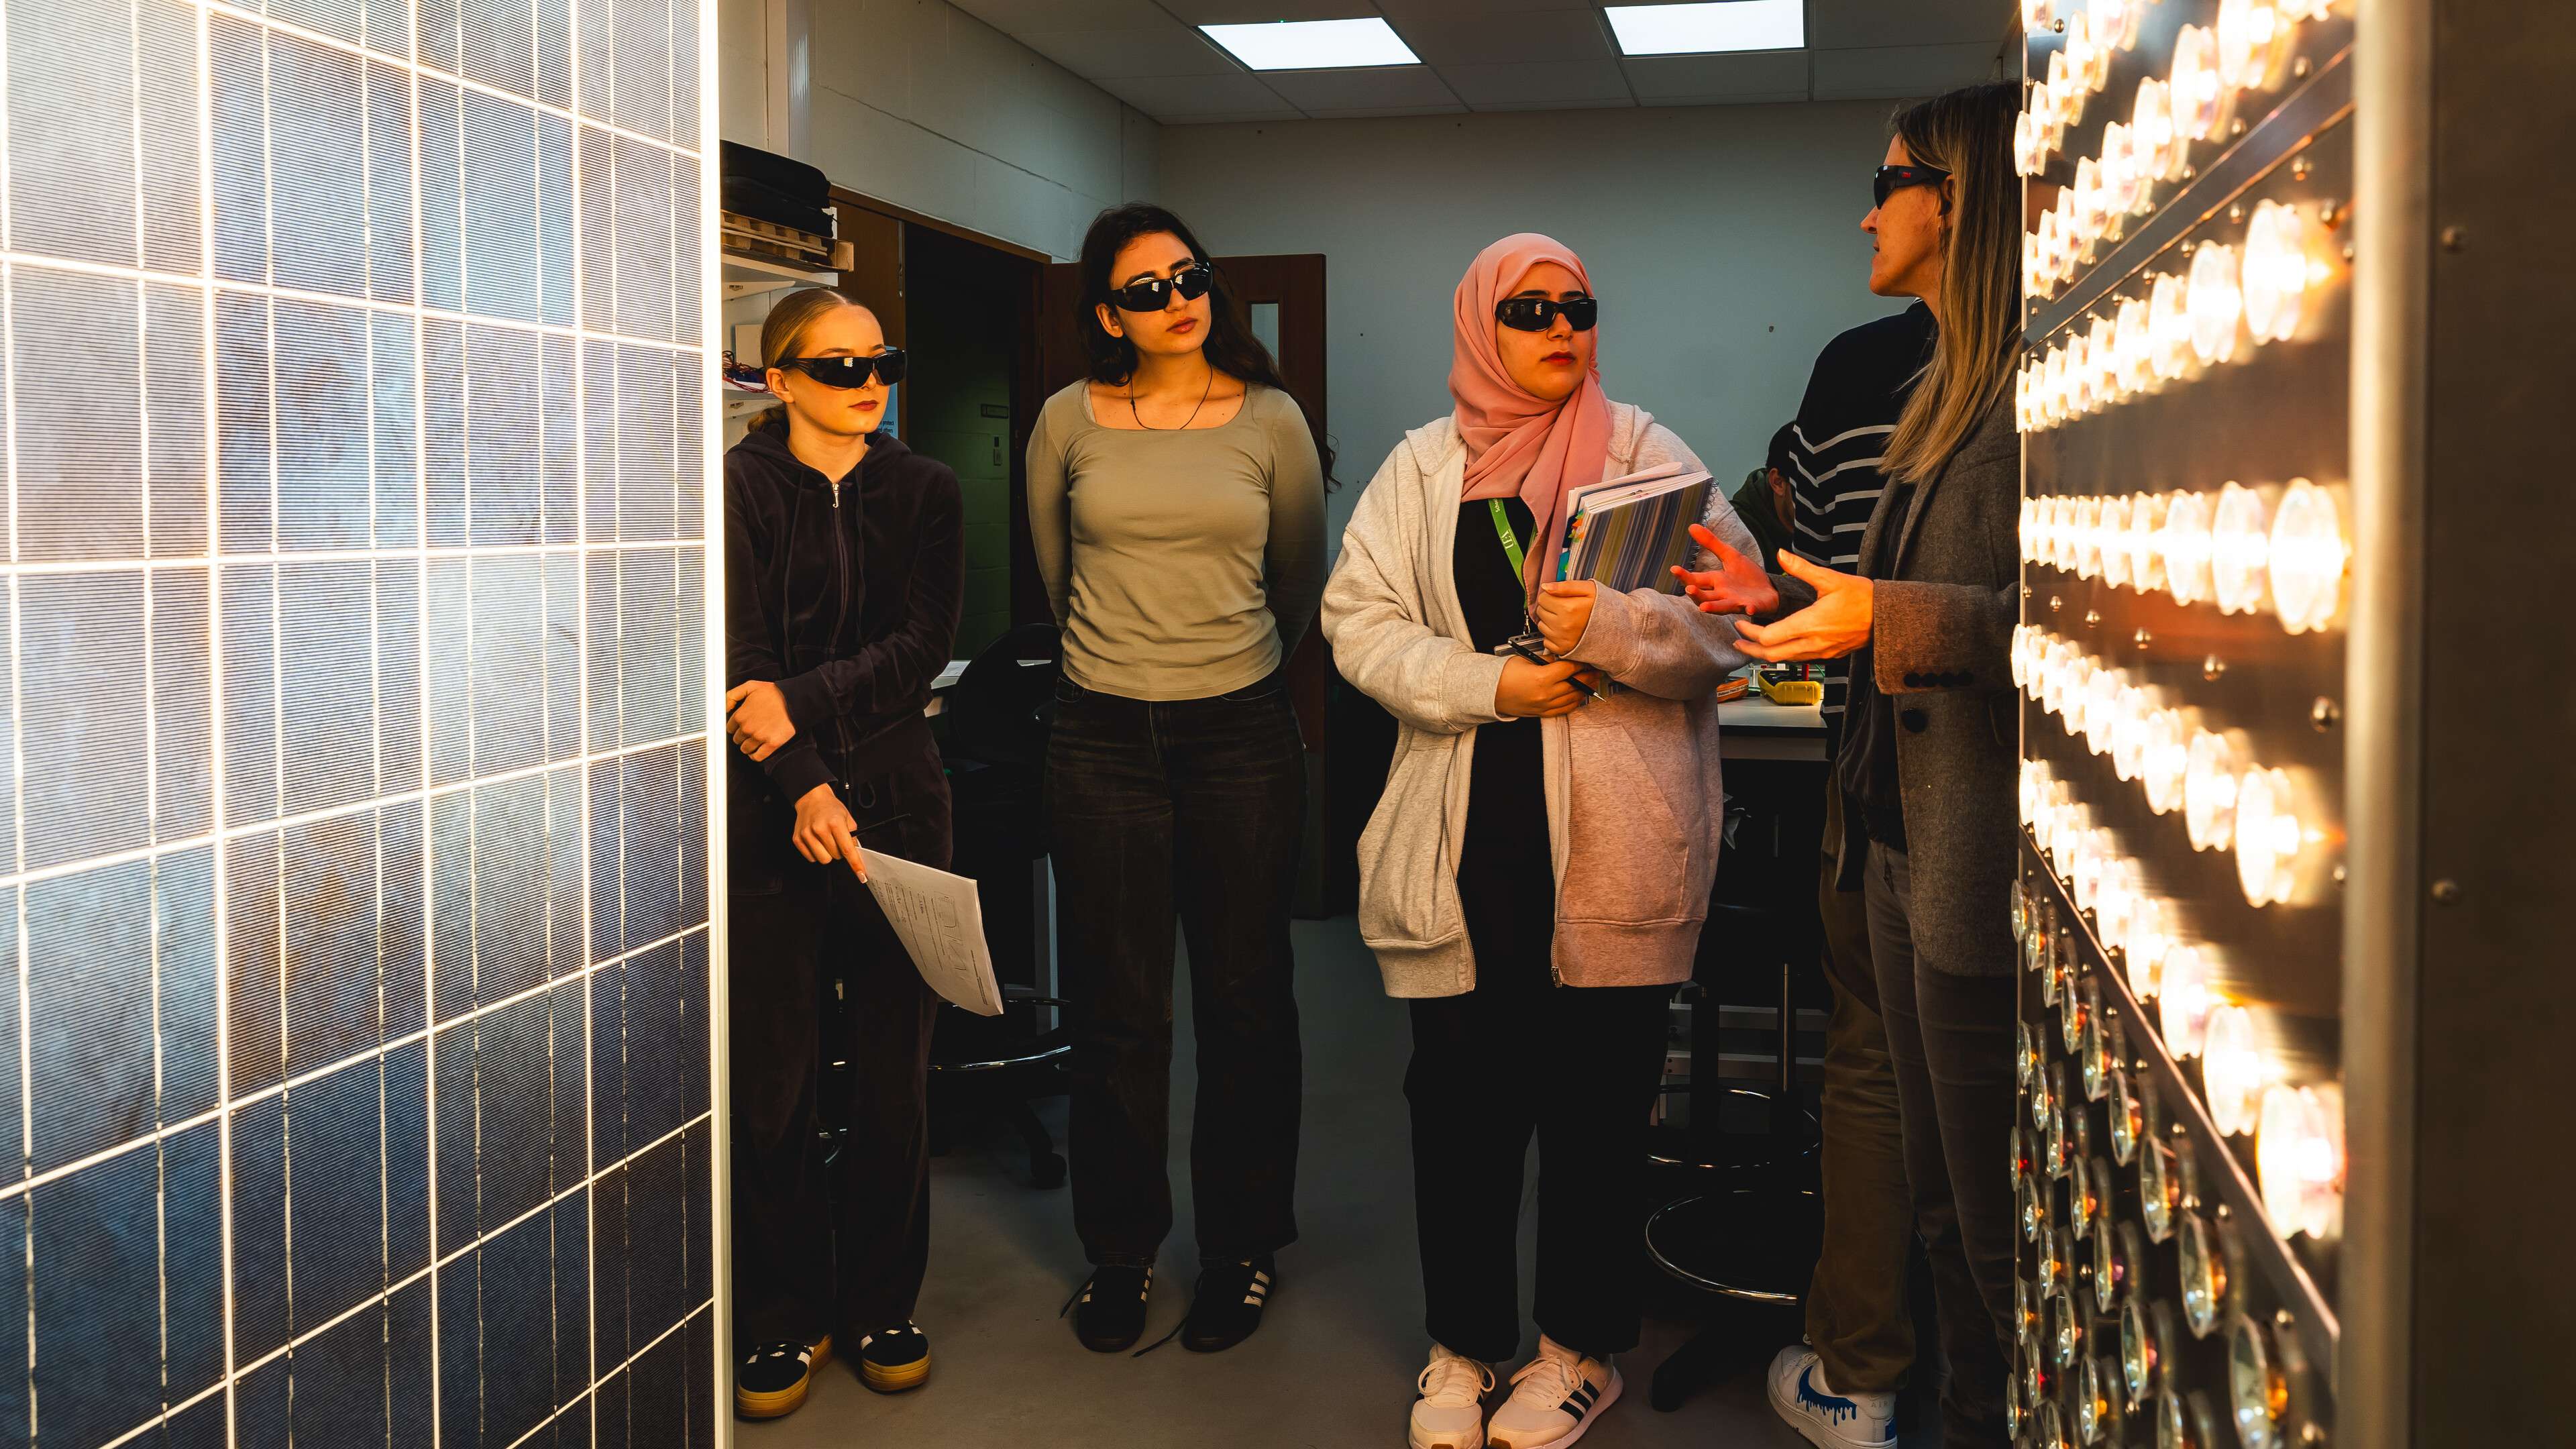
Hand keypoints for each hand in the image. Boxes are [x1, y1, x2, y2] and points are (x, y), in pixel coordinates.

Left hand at [724, 680, 794, 761]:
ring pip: (745, 749)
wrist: (795, 700)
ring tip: (755, 740)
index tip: (741, 725)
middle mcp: (748, 728)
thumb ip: (733, 695)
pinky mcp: (771, 744)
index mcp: (741, 715)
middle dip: (742, 736)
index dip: (735, 727)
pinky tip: (757, 751)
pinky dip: (755, 756)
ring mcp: (759, 737)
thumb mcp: (750, 686)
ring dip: (748, 746)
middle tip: (751, 730)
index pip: (729, 728)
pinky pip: (757, 757)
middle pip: (737, 739)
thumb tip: (724, 707)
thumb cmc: (775, 693)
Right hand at [791, 784, 867, 880]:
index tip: (861, 874)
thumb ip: (853, 836)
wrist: (812, 798)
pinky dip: (816, 853)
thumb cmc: (830, 808)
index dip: (855, 864)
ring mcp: (807, 834)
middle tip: (836, 840)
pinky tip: (817, 842)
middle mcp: (820, 829)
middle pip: (835, 856)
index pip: (847, 849)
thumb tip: (856, 853)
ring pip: (823, 859)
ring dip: (827, 854)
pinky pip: (811, 858)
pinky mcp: (798, 839)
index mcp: (835, 823)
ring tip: (826, 841)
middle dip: (839, 851)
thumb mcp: (848, 818)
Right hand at [1494, 657, 1605, 718]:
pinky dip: (1575, 702)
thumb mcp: (1525, 660)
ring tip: (1592, 682)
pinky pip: (1564, 709)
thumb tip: (1561, 658)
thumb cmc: (1503, 674)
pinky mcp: (1542, 713)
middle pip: (1575, 684)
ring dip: (1585, 690)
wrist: (1489, 693)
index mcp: (1541, 678)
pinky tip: (1580, 696)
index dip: (1581, 664)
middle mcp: (1545, 694)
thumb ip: (1546, 660)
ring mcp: (1544, 705)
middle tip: (1596, 671)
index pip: (1569, 669)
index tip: (1587, 660)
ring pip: (1573, 698)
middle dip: (1588, 676)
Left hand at [1532, 580, 1595, 658]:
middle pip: (1541, 611)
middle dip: (1551, 608)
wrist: (1614, 629)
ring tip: (1567, 620)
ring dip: (1551, 621)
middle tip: (1566, 609)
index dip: (1552, 596)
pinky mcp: (1561, 649)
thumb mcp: (1588, 589)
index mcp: (1569, 608)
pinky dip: (1553, 635)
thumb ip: (1565, 586)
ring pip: (1542, 625)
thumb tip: (1546, 587)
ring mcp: (1562, 639)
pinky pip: (1546, 640)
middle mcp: (1563, 625)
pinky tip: (1565, 631)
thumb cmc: (1601, 608)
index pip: (1543, 598)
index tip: (1563, 599)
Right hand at [1670, 524, 1779, 616]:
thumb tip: (1691, 526)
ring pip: (1721, 607)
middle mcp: (1722, 594)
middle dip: (1696, 594)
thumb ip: (1712, 543)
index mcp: (1716, 581)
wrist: (1770, 590)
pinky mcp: (1752, 607)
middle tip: (1689, 589)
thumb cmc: (1747, 575)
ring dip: (1713, 607)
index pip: (1696, 580)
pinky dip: (1749, 609)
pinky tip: (1749, 608)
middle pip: (1704, 596)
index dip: (1685, 576)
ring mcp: (1737, 602)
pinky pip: (1749, 609)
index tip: (1673, 568)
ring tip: (1703, 607)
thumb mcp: (1730, 556)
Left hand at [1732, 552, 1873, 662]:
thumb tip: (1780, 553)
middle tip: (1738, 640)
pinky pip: (1799, 659)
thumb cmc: (1862, 597)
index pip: (1769, 637)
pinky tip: (1779, 645)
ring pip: (1785, 660)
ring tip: (1752, 645)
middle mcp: (1813, 643)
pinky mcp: (1828, 656)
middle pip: (1772, 655)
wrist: (1887, 617)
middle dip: (1751, 649)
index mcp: (1810, 624)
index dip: (1750, 632)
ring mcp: (1821, 652)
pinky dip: (1783, 654)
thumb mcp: (1830, 579)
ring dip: (1765, 654)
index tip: (1740, 623)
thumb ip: (1801, 568)